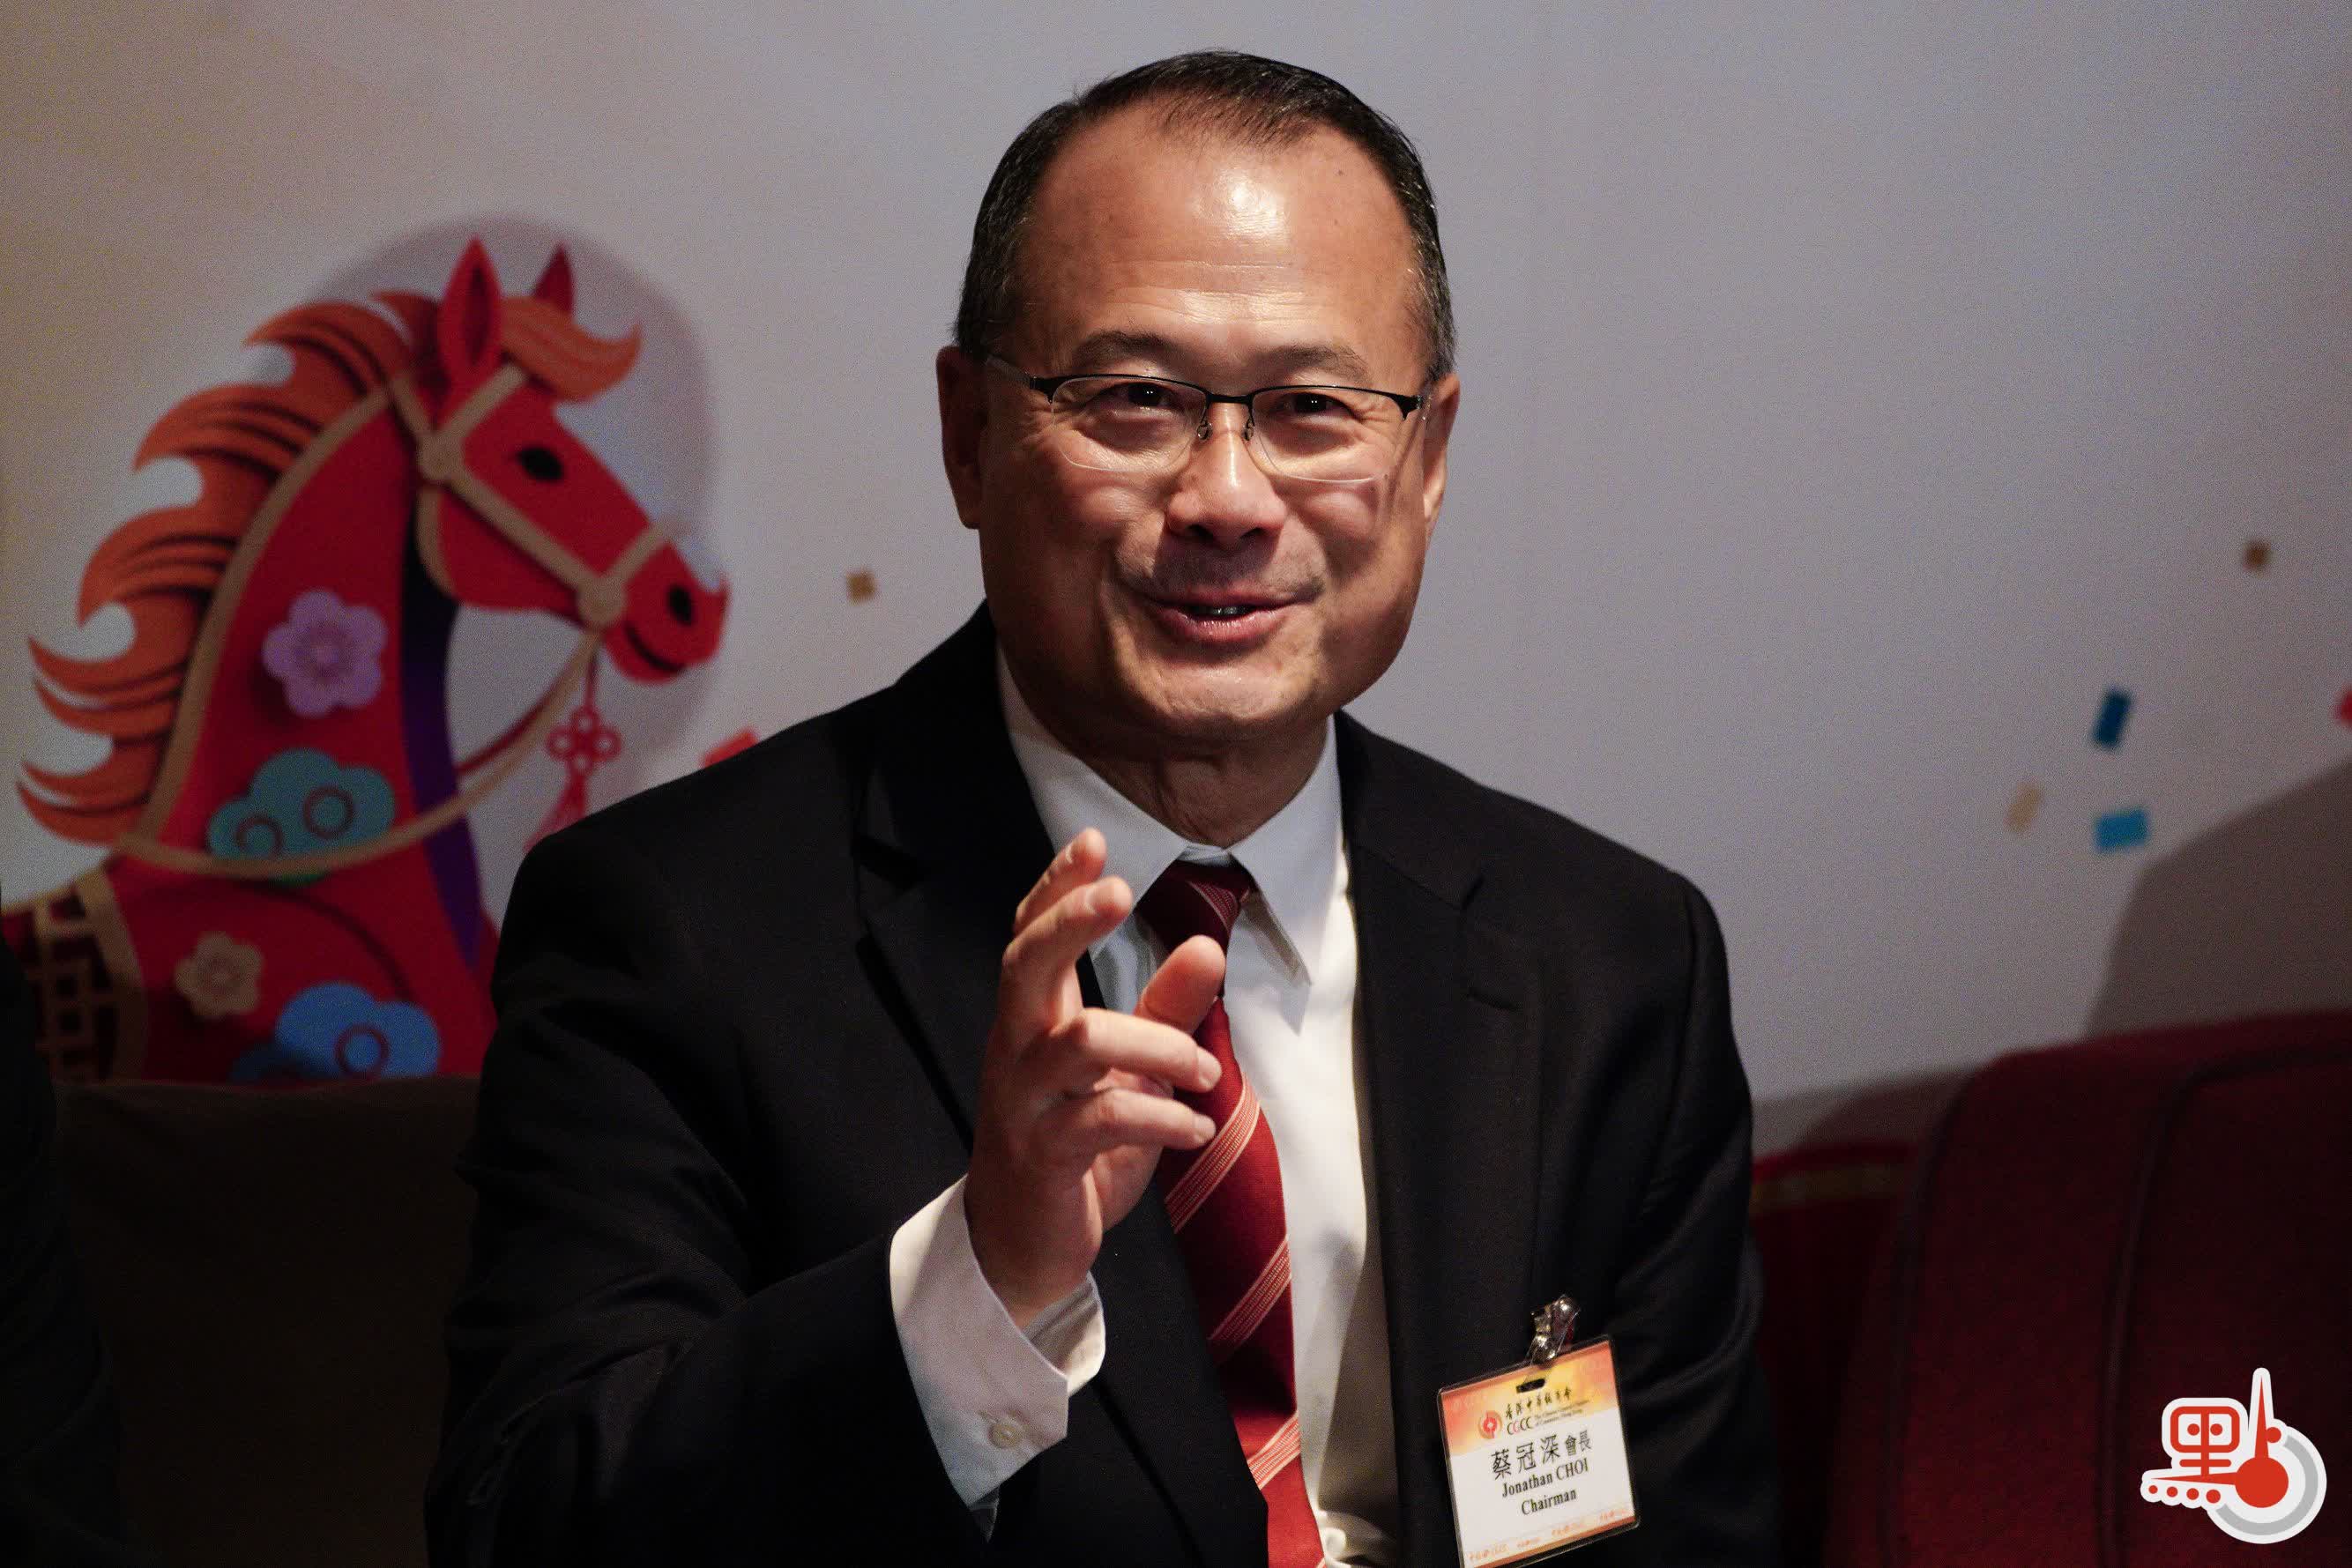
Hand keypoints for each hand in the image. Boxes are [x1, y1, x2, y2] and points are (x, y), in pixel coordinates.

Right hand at [964, 829, 1224, 1327]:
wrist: (1021, 1249)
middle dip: (1069, 923)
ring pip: (1077, 1042)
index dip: (1056, 888)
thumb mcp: (1128, 1076)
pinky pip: (1099, 1120)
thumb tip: (1207, 944)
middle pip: (1024, 965)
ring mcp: (1023, 1104)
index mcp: (1032, 1024)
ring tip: (1203, 1071)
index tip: (1094, 842)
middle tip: (1118, 893)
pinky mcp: (1043, 1157)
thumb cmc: (1073, 1152)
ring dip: (1155, 1046)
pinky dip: (1159, 1119)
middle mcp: (1015, 1052)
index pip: (1030, 938)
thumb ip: (1164, 1012)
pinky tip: (1194, 1128)